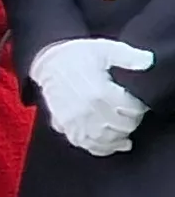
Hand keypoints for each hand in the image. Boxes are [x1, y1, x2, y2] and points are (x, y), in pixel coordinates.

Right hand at [33, 38, 156, 156]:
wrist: (48, 62)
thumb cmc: (76, 55)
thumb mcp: (104, 49)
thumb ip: (128, 56)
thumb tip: (148, 61)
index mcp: (99, 91)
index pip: (131, 109)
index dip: (140, 108)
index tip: (141, 104)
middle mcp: (86, 109)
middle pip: (120, 126)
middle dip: (132, 122)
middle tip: (133, 116)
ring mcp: (74, 120)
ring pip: (104, 139)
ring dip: (118, 138)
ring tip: (126, 134)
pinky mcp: (65, 125)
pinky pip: (85, 144)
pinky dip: (100, 148)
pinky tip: (111, 145)